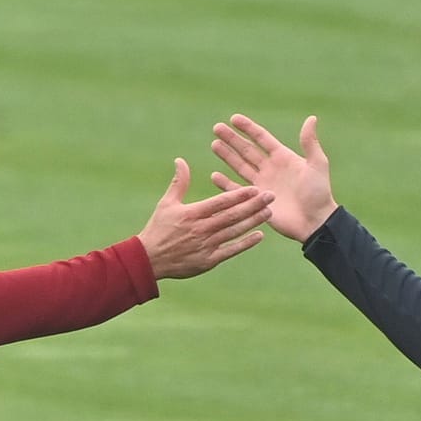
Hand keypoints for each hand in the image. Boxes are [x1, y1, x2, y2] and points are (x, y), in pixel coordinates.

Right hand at [137, 158, 272, 279]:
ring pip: (234, 232)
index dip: (239, 195)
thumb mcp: (166, 204)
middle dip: (253, 205)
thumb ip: (178, 183)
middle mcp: (201, 229)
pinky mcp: (209, 260)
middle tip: (271, 196)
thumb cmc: (158, 229)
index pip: (220, 202)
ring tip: (268, 212)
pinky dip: (245, 244)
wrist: (149, 260)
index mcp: (192, 214)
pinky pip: (230, 251)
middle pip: (232, 216)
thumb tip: (181, 160)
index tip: (255, 188)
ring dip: (253, 222)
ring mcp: (206, 246)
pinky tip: (259, 236)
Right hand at [210, 113, 336, 240]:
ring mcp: (262, 185)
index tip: (234, 119)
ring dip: (227, 156)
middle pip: (247, 150)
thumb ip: (310, 142)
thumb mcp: (317, 164)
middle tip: (217, 128)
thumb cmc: (319, 193)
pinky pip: (238, 190)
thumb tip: (311, 118)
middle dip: (232, 139)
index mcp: (283, 157)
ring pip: (240, 166)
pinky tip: (215, 175)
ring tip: (214, 144)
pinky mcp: (257, 201)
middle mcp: (270, 169)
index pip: (262, 138)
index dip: (248, 128)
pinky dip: (226, 184)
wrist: (315, 221)